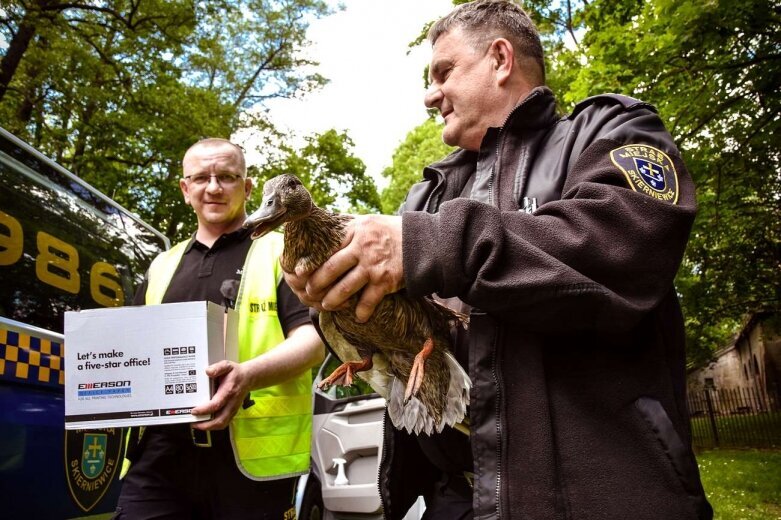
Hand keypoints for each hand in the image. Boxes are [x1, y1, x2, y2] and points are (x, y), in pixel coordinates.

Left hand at [190, 360, 248, 429]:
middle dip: (206, 425)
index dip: (204, 410)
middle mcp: (232, 402)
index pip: (216, 404)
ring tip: (197, 425)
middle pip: (220, 420)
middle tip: (193, 423)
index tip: (194, 411)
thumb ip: (218, 368)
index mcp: (229, 391)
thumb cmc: (235, 372)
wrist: (248, 377)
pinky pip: (224, 422)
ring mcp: (233, 409)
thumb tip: (208, 372)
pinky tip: (205, 423)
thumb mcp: (227, 365)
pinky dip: (214, 426)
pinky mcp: (232, 412)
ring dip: (209, 427)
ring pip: (222, 423)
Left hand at [284, 214, 403, 321]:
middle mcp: (362, 248)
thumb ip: (348, 228)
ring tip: (327, 305)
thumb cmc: (392, 232)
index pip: (327, 248)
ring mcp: (373, 266)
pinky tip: (358, 318)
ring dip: (333, 300)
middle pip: (331, 269)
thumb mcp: (368, 222)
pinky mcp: (385, 281)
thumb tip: (324, 230)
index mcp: (355, 231)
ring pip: (345, 287)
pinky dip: (362, 312)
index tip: (299, 272)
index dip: (312, 262)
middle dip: (317, 283)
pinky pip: (368, 301)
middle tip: (309, 291)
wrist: (422, 243)